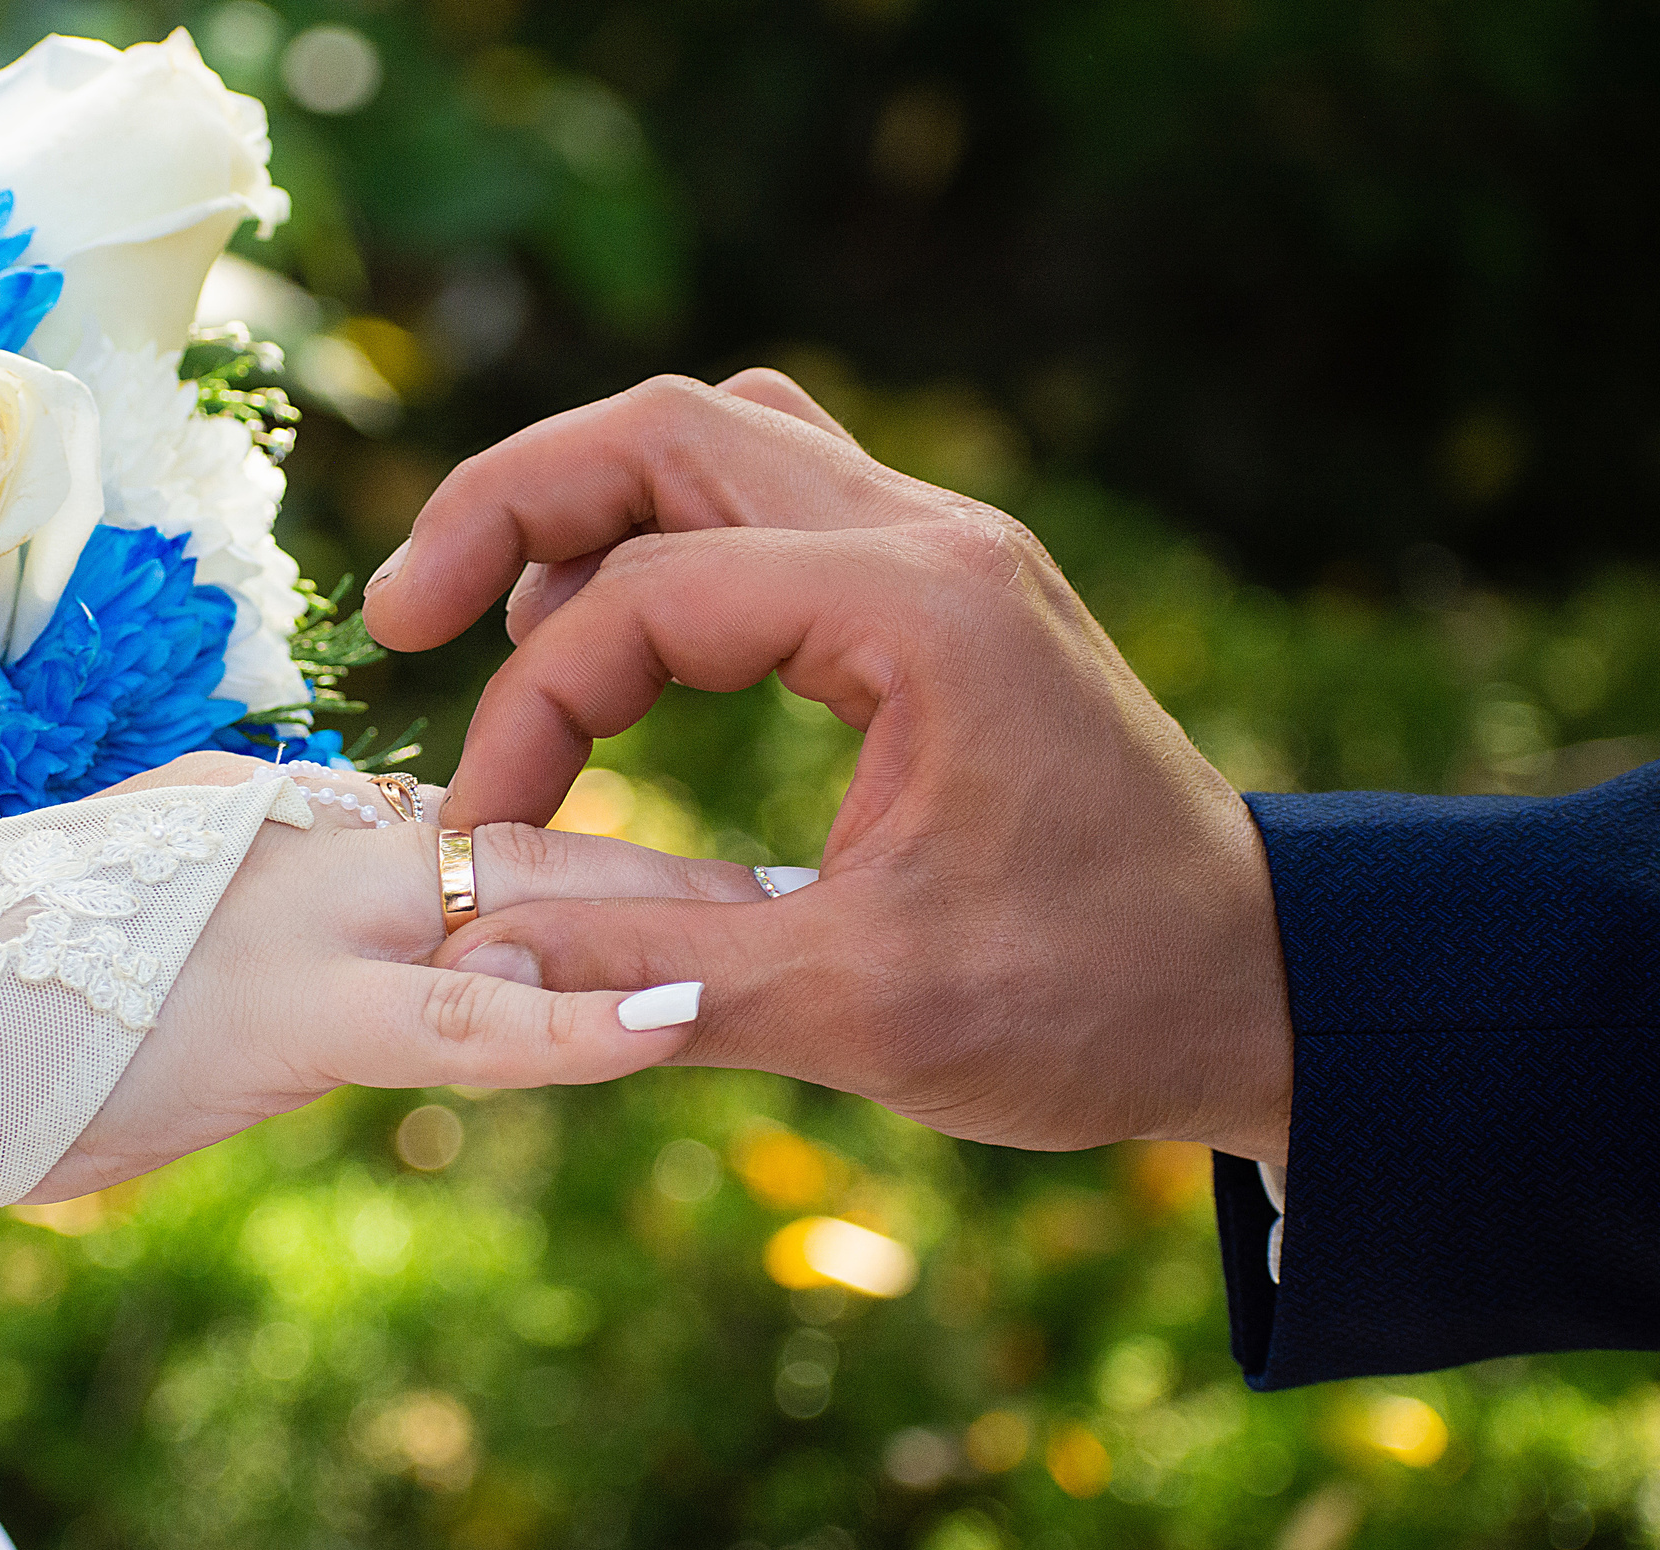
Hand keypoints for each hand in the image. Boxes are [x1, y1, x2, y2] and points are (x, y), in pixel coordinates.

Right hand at [25, 753, 764, 1200]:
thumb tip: (363, 917)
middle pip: (538, 842)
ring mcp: (299, 919)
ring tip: (803, 925)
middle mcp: (311, 846)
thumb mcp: (153, 934)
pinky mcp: (277, 1017)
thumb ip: (267, 914)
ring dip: (673, 923)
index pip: (473, 820)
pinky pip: (448, 1023)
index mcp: (286, 828)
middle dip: (686, 865)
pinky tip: (673, 1019)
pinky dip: (563, 1026)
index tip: (707, 868)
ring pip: (524, 908)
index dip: (599, 847)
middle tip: (828, 869)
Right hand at [360, 372, 1293, 1164]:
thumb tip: (463, 938)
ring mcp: (942, 547)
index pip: (648, 599)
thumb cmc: (1093, 1003)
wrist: (1259, 989)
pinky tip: (623, 641)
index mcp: (920, 613)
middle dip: (512, 503)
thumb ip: (650, 968)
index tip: (479, 836)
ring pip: (720, 439)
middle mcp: (931, 538)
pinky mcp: (939, 589)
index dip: (528, 712)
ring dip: (589, 506)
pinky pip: (770, 499)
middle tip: (402, 614)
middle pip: (668, 429)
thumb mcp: (864, 1009)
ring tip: (496, 620)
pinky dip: (667, 541)